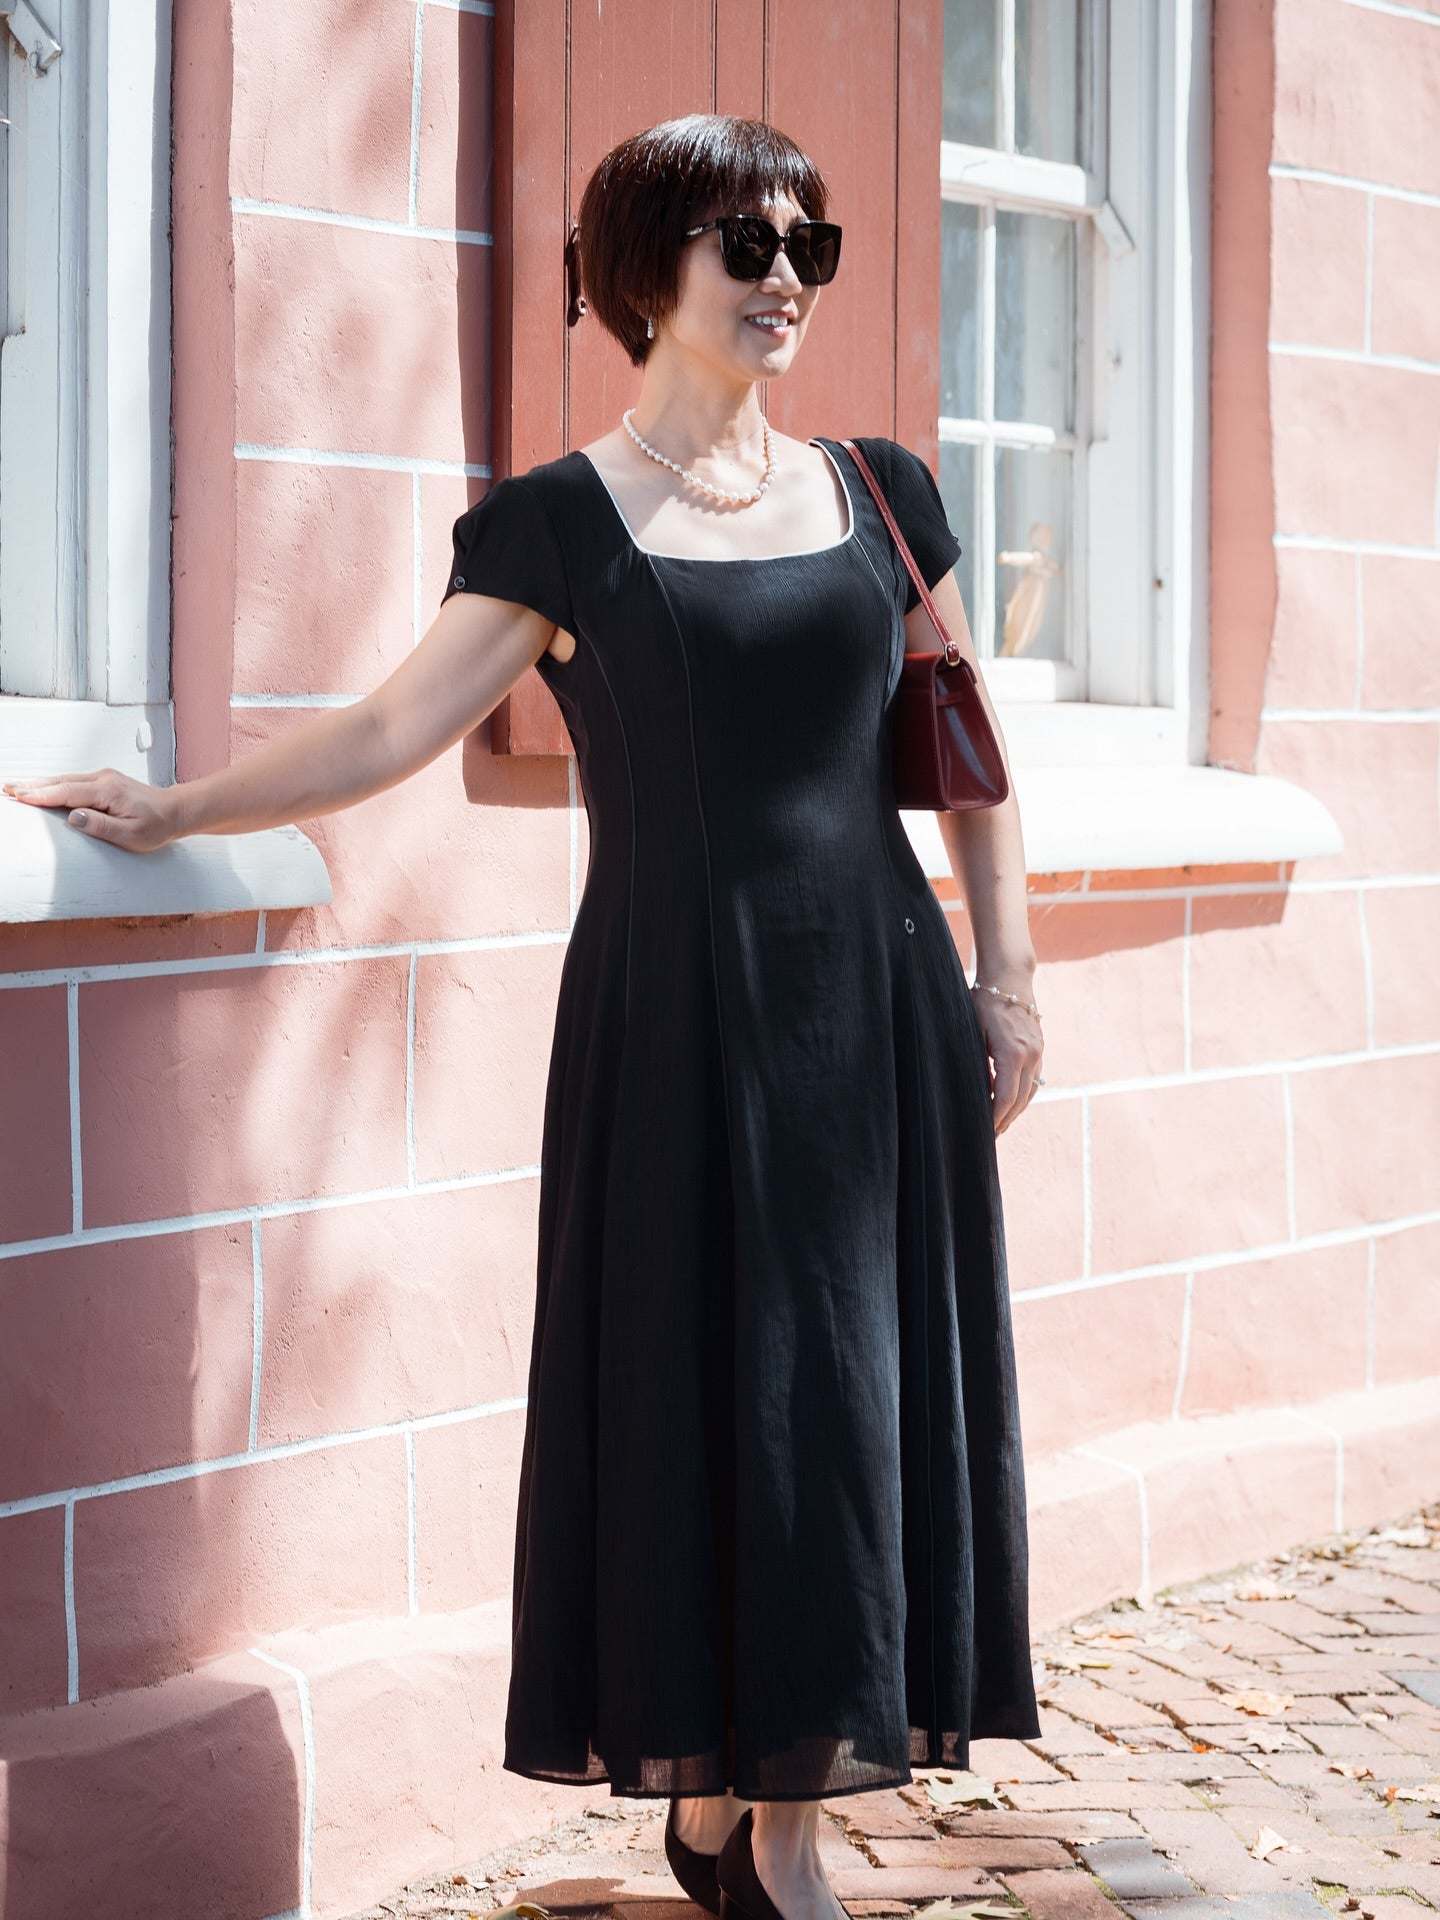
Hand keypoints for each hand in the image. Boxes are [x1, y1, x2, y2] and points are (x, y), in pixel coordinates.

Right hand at [1, 767, 179, 854]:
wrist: (175, 811)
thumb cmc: (156, 826)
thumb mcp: (132, 835)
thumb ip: (102, 827)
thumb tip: (73, 817)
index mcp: (108, 791)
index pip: (68, 792)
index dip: (42, 795)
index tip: (20, 796)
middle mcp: (103, 779)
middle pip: (60, 781)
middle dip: (32, 785)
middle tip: (6, 789)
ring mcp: (102, 777)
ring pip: (64, 779)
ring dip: (38, 783)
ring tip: (13, 788)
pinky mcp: (102, 781)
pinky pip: (72, 781)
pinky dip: (52, 784)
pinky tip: (39, 787)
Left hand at [970, 981, 1043, 1134]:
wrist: (1009, 977)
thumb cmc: (983, 1002)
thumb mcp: (972, 1032)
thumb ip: (977, 1064)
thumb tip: (978, 1092)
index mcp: (1013, 1053)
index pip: (1006, 1097)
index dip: (995, 1118)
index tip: (984, 1132)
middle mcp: (1031, 1055)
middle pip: (1020, 1100)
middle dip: (1005, 1120)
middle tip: (989, 1138)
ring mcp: (1038, 1052)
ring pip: (1030, 1092)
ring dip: (1016, 1111)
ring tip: (1000, 1125)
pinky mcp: (1039, 1048)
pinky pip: (1034, 1080)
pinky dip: (1023, 1096)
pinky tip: (1011, 1103)